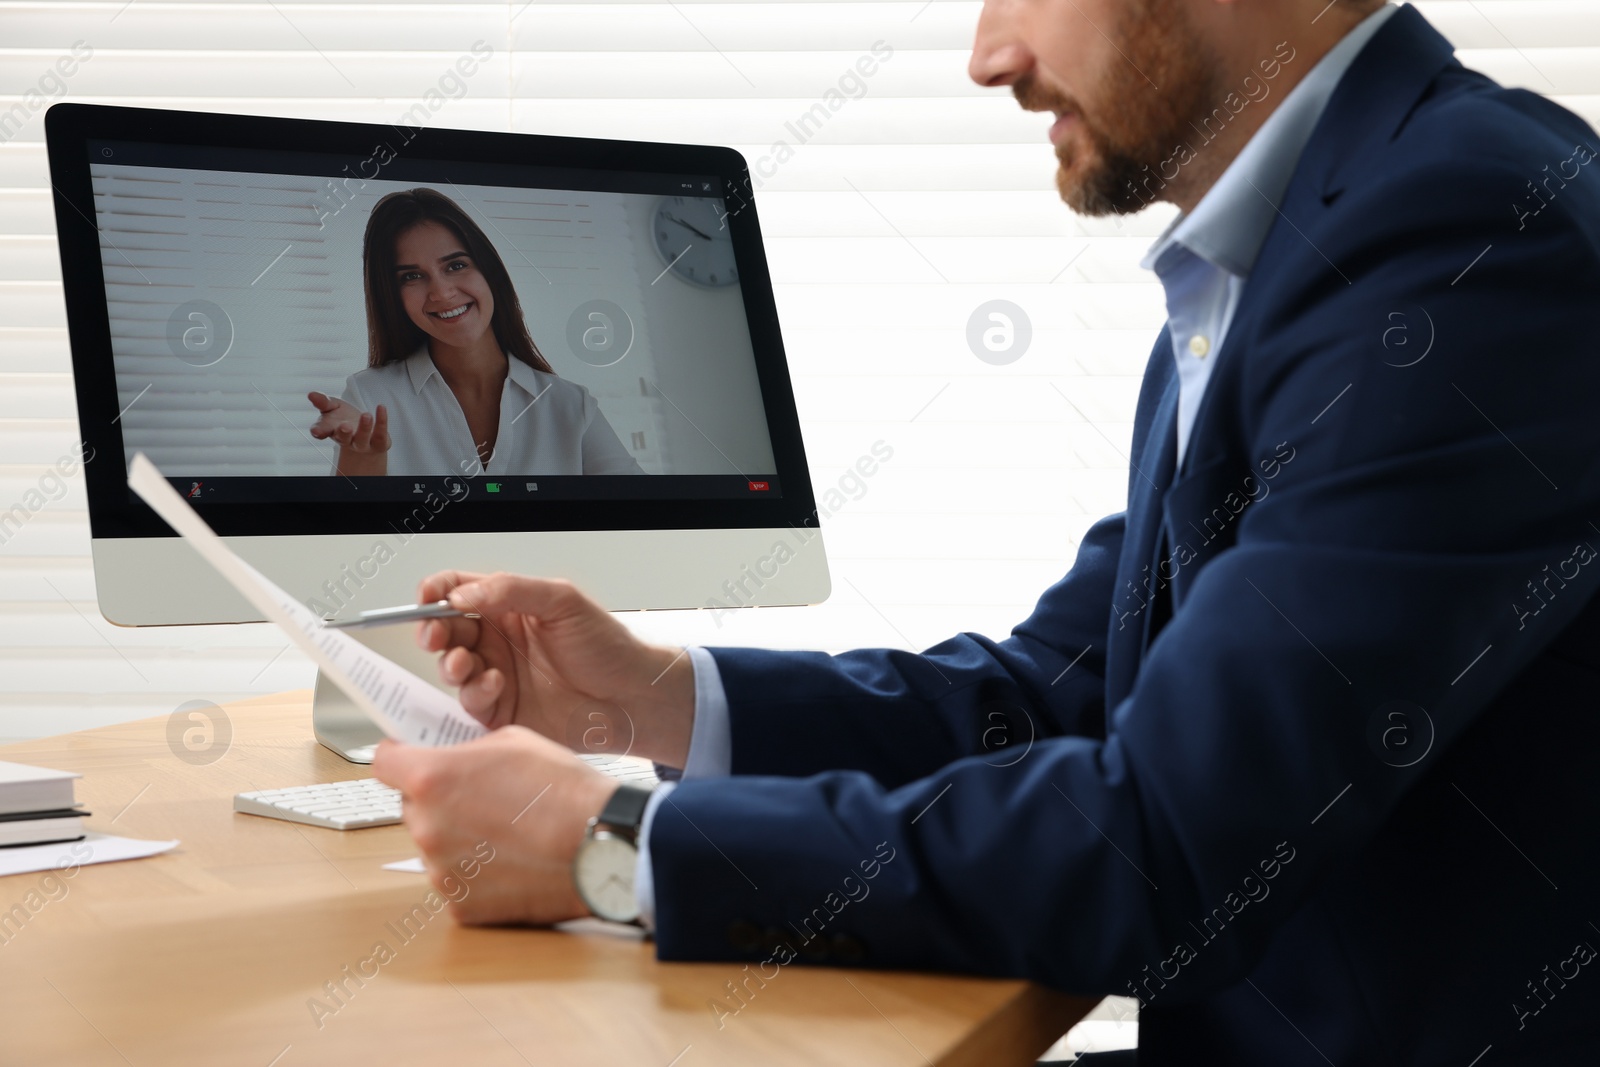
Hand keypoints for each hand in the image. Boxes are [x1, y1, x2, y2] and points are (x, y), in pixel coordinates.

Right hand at [308, 391, 388, 475]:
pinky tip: (381, 408)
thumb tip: (311, 394)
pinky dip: (382, 421)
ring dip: (364, 427)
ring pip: (362, 438)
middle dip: (344, 433)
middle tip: (345, 426)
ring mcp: (362, 444)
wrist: (365, 434)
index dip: (318, 431)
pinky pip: (381, 434)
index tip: (316, 431)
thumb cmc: (344, 418)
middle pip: (343, 438)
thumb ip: (323, 402)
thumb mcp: (332, 407)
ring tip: (366, 415)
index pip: (322, 432)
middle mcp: (346, 439)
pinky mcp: (379, 443)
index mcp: (331, 430)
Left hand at [372, 725, 617, 924]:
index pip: (385, 762)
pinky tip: (511, 862)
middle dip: (438, 800)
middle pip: (413, 807)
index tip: (408, 758)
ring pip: (435, 847)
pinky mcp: (461, 907)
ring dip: (458, 839)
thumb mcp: (515, 741)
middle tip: (481, 798)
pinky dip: (477, 875)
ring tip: (506, 833)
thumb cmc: (565, 791)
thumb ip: (469, 751)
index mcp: (432, 779)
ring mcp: (441, 872)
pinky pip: (457, 883)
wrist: (601, 843)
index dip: (399, 756)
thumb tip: (455, 758)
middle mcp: (427, 827)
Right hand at [416, 571, 696, 766]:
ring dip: (452, 664)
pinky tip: (495, 686)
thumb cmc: (608, 647)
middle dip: (435, 631)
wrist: (632, 698)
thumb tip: (463, 593)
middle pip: (447, 631)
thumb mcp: (562, 602)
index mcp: (510, 608)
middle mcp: (499, 641)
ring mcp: (498, 676)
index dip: (437, 592)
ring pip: (453, 668)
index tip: (427, 598)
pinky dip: (475, 693)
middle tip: (436, 636)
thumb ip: (510, 590)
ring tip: (467, 663)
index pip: (459, 591)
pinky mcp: (502, 712)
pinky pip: (471, 703)